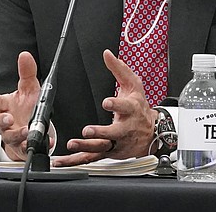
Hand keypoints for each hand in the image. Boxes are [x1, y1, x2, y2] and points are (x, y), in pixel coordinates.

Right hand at [0, 51, 45, 160]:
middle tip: (9, 118)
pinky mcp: (20, 147)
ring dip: (17, 134)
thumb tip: (25, 55)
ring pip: (9, 137)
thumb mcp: (29, 88)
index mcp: (5, 106)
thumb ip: (27, 72)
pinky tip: (45, 142)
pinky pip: (24, 148)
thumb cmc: (25, 106)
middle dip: (2, 120)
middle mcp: (6, 122)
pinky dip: (32, 144)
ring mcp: (12, 135)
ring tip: (27, 130)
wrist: (30, 128)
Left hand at [52, 49, 156, 166]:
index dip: (116, 104)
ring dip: (86, 147)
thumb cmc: (139, 108)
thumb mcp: (133, 85)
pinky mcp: (109, 153)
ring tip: (72, 145)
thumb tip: (107, 54)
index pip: (125, 106)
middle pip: (113, 134)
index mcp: (130, 110)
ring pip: (101, 148)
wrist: (152, 132)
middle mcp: (124, 129)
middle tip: (87, 131)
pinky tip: (63, 161)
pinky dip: (76, 161)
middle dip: (100, 133)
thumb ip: (119, 69)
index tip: (107, 102)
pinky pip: (92, 158)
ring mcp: (117, 143)